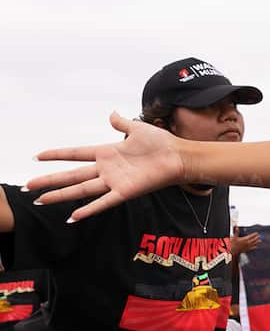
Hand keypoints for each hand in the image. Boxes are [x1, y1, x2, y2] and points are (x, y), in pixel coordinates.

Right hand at [26, 112, 185, 221]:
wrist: (179, 155)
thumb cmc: (161, 142)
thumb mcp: (137, 128)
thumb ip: (122, 123)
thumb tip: (112, 114)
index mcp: (107, 152)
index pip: (75, 153)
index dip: (57, 155)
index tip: (37, 157)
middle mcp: (107, 168)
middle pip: (72, 175)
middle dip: (49, 181)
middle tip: (27, 187)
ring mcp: (114, 181)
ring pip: (81, 189)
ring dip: (61, 195)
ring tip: (41, 200)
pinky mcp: (126, 191)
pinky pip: (104, 202)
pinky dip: (89, 209)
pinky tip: (73, 216)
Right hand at [229, 232, 261, 256]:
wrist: (232, 251)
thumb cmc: (233, 244)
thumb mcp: (234, 237)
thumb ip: (236, 232)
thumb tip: (236, 227)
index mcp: (244, 239)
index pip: (251, 236)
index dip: (254, 234)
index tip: (257, 233)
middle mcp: (247, 243)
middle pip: (253, 240)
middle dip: (256, 238)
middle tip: (259, 236)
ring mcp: (247, 247)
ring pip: (253, 244)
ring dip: (256, 242)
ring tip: (260, 241)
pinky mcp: (246, 250)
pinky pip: (251, 248)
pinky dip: (254, 247)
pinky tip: (256, 247)